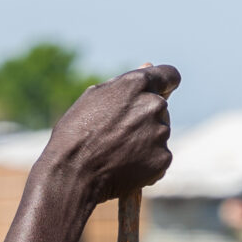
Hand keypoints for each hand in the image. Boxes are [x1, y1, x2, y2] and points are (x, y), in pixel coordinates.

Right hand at [43, 64, 177, 204]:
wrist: (72, 175)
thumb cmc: (75, 134)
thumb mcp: (93, 98)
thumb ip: (125, 83)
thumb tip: (149, 66)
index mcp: (136, 84)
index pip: (169, 75)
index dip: (164, 84)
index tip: (159, 92)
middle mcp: (153, 105)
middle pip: (160, 108)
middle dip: (144, 118)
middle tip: (116, 134)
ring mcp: (160, 132)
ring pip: (158, 133)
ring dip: (144, 141)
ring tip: (115, 153)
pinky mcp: (163, 158)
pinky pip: (159, 158)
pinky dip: (146, 163)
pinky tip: (123, 167)